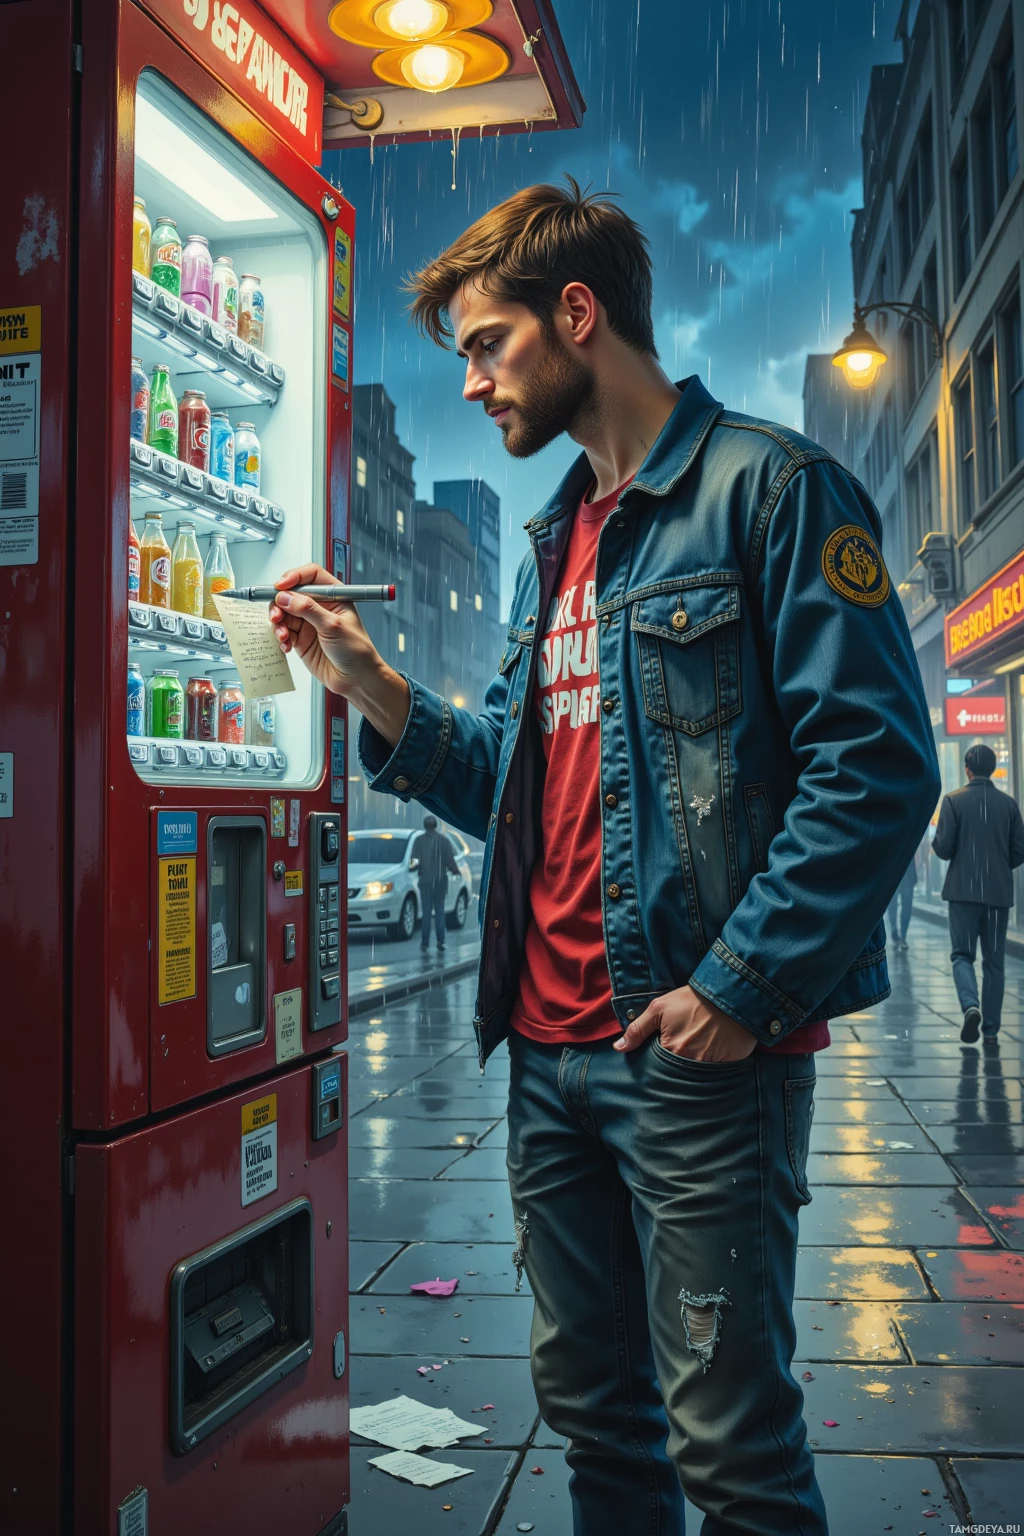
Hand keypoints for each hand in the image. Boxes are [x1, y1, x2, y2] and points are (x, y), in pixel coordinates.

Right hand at [269, 563, 378, 695]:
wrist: (357, 680)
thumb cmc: (357, 652)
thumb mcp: (333, 626)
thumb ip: (308, 610)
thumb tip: (286, 597)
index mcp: (334, 596)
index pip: (310, 576)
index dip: (294, 577)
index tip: (280, 586)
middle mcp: (320, 607)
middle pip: (291, 594)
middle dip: (280, 603)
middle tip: (277, 616)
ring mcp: (309, 623)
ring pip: (284, 613)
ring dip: (278, 623)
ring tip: (282, 635)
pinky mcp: (301, 639)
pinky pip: (284, 632)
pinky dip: (281, 637)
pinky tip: (286, 645)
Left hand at [613, 985, 755, 1062]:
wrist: (731, 994)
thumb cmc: (693, 999)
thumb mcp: (660, 1008)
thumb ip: (637, 1029)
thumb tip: (618, 1048)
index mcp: (672, 1050)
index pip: (657, 1066)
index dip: (657, 1061)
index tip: (662, 1051)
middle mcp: (691, 1063)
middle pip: (676, 1074)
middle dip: (674, 1069)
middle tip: (682, 1051)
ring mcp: (711, 1067)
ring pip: (695, 1077)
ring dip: (693, 1070)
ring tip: (697, 1052)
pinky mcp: (729, 1066)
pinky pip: (716, 1075)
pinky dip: (712, 1070)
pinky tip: (712, 1056)